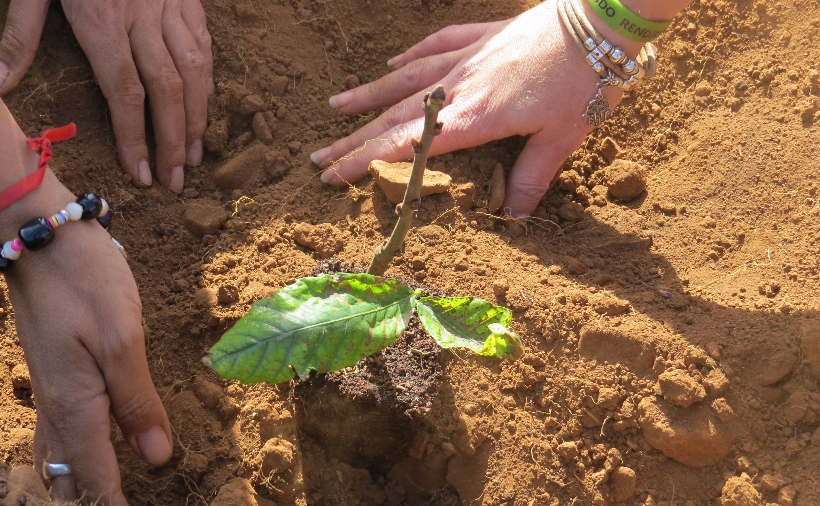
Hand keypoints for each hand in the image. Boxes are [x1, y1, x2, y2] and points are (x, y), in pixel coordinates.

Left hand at [0, 0, 213, 193]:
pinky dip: (208, 78)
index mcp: (102, 20)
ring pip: (195, 70)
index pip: (125, 91)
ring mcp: (170, 5)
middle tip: (177, 180)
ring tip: (198, 155)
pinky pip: (204, 43)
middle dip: (175, 140)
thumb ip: (20, 36)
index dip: (136, 136)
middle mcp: (142, 17)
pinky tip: (206, 106)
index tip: (142, 174)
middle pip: (167, 90)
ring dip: (198, 117)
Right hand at [0, 178, 172, 503]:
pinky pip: (54, 430)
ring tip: (106, 495)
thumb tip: (157, 458)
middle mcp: (56, 406)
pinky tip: (85, 452)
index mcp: (76, 405)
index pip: (95, 479)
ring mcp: (48, 388)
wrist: (39, 233)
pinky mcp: (51, 370)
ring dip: (78, 483)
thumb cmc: (85, 280)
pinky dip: (70, 454)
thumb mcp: (122, 339)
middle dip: (92, 501)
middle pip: (67, 477)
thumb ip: (138, 401)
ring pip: (56, 456)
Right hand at [311, 0, 641, 215]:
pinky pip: (434, 46)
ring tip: (335, 109)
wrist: (600, 21)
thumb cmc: (585, 81)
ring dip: (368, 97)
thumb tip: (518, 220)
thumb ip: (533, 178)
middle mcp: (458, 87)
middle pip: (393, 117)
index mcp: (473, 117)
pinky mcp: (480, 36)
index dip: (366, 163)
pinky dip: (410, 57)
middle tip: (318, 159)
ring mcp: (465, 58)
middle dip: (353, 141)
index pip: (406, 145)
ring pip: (404, 80)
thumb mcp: (563, 138)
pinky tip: (392, 62)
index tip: (333, 178)